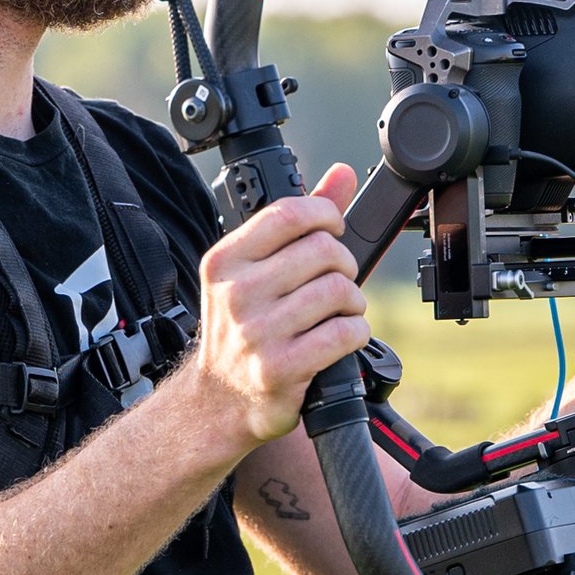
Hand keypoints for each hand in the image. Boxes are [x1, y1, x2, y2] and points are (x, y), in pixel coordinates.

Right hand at [188, 162, 369, 449]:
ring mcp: (257, 333)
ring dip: (352, 302)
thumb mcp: (256, 270)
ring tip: (339, 313)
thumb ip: (299, 221)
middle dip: (343, 264)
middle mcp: (236, 293)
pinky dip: (355, 332)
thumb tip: (342, 174)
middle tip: (335, 281)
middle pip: (323, 250)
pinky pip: (343, 333)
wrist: (220, 401)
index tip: (332, 230)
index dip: (325, 216)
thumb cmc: (244, 329)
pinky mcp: (280, 368)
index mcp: (226, 261)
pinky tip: (341, 337)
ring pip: (339, 290)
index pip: (290, 213)